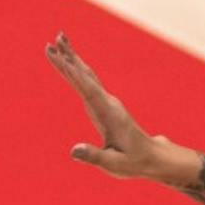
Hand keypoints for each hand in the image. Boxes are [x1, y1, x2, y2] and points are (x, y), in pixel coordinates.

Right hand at [45, 32, 180, 179]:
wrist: (150, 157)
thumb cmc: (133, 161)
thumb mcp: (114, 164)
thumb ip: (94, 156)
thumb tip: (74, 151)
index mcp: (109, 115)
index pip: (88, 90)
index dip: (74, 74)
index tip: (61, 58)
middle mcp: (108, 103)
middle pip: (86, 76)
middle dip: (69, 59)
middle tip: (54, 41)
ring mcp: (107, 101)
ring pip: (87, 75)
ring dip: (72, 57)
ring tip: (59, 39)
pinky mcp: (104, 103)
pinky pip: (88, 81)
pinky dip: (77, 68)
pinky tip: (69, 58)